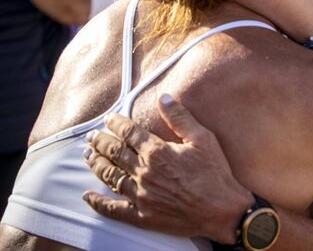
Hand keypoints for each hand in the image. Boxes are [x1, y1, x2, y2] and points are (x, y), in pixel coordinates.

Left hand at [82, 94, 252, 243]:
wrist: (222, 210)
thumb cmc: (215, 173)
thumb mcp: (203, 139)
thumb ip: (180, 118)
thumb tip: (164, 99)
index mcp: (157, 152)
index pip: (129, 133)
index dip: (117, 124)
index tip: (109, 119)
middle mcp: (144, 172)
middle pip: (115, 153)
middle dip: (101, 142)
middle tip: (92, 136)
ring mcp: (140, 195)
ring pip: (110, 176)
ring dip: (96, 164)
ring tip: (88, 156)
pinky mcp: (142, 215)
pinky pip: (113, 208)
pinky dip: (98, 202)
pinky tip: (88, 195)